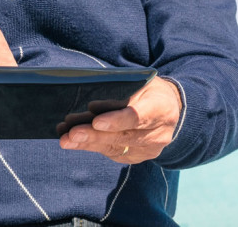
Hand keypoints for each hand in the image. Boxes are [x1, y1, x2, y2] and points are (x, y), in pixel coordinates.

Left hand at [58, 78, 181, 163]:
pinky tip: (74, 142)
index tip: (96, 121)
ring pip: (114, 147)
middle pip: (122, 136)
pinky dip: (91, 146)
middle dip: (94, 135)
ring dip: (87, 143)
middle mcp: (158, 133)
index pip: (138, 116)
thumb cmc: (149, 90)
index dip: (117, 120)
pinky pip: (112, 153)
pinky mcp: (138, 157)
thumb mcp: (141, 81)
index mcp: (161, 108)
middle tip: (71, 134)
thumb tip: (91, 103)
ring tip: (66, 139)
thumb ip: (122, 90)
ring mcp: (149, 149)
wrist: (171, 109)